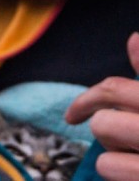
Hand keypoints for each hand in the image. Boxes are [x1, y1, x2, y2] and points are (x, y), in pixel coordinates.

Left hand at [65, 32, 138, 180]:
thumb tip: (133, 40)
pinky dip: (120, 173)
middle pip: (104, 125)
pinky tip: (138, 173)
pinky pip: (112, 169)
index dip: (87, 99)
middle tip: (130, 140)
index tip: (74, 114)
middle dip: (111, 133)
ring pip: (105, 156)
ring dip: (117, 159)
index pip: (113, 90)